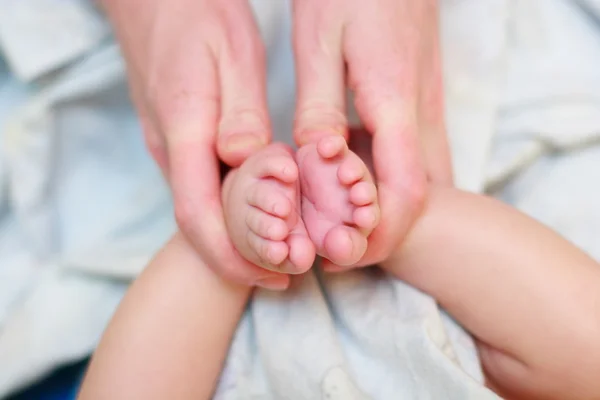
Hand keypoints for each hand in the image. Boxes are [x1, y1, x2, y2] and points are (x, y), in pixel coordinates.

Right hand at [101, 0, 289, 289]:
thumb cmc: (195, 13)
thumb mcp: (231, 51)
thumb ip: (239, 112)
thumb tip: (244, 162)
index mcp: (185, 128)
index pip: (197, 214)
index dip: (231, 256)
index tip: (271, 275)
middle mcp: (169, 147)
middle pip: (198, 222)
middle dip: (239, 256)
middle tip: (288, 270)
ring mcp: (167, 145)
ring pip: (199, 205)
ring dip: (236, 236)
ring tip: (283, 245)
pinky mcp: (174, 138)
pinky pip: (199, 184)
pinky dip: (229, 209)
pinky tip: (260, 207)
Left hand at [292, 0, 452, 267]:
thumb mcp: (319, 41)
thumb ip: (319, 105)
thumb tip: (317, 161)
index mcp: (394, 102)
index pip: (407, 193)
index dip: (380, 234)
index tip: (341, 252)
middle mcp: (423, 112)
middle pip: (422, 196)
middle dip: (385, 232)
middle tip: (339, 245)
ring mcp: (431, 105)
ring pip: (427, 178)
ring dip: (391, 210)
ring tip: (344, 221)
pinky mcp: (426, 98)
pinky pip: (422, 156)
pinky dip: (396, 183)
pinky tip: (361, 182)